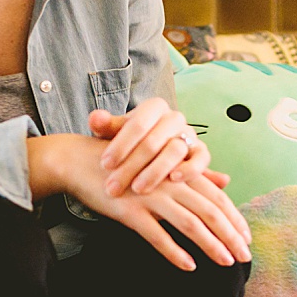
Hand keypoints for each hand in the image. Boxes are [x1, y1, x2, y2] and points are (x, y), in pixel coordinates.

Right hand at [30, 134, 250, 270]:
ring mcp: (149, 195)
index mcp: (178, 171)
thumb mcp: (161, 164)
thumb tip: (226, 181)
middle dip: (231, 235)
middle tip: (246, 257)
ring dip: (211, 245)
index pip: (216, 197)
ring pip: (189, 223)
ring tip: (226, 263)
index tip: (247, 238)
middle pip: (210, 211)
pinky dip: (174, 251)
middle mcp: (168, 181)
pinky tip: (189, 266)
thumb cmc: (123, 162)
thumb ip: (195, 173)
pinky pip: (156, 235)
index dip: (234, 218)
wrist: (79, 160)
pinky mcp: (129, 210)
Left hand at [89, 99, 209, 196]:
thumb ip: (104, 125)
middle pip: (154, 141)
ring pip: (176, 151)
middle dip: (132, 166)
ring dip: (156, 172)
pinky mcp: (201, 152)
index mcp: (154, 107)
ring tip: (138, 188)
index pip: (138, 124)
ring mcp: (190, 135)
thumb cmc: (128, 141)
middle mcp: (175, 118)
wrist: (149, 151)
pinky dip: (191, 169)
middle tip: (114, 186)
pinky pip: (201, 160)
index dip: (121, 145)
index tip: (105, 164)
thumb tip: (95, 118)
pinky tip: (175, 180)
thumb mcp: (114, 132)